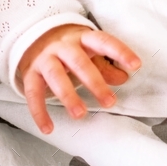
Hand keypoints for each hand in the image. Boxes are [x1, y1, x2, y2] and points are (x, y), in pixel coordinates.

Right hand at [17, 23, 141, 134]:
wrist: (32, 37)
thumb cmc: (68, 48)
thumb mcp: (88, 51)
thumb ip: (105, 65)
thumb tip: (123, 78)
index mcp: (81, 38)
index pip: (103, 41)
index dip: (120, 52)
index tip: (135, 65)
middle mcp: (62, 46)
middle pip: (79, 62)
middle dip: (95, 83)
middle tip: (109, 102)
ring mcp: (45, 59)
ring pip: (56, 76)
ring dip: (68, 96)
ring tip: (80, 114)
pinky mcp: (30, 73)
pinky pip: (33, 93)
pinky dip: (39, 112)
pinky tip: (48, 128)